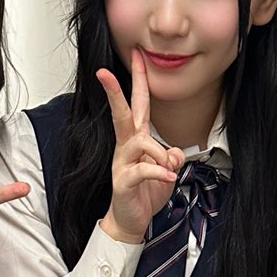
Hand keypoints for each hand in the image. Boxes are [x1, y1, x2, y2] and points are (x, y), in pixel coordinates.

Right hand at [96, 50, 183, 244]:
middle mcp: (126, 147)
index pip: (138, 104)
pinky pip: (143, 170)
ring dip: (158, 152)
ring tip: (168, 169)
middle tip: (103, 73)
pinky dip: (159, 172)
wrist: (131, 221)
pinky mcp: (124, 181)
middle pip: (122, 113)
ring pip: (140, 142)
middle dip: (115, 92)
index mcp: (137, 139)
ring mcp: (122, 163)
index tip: (138, 55)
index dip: (139, 80)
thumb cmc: (146, 192)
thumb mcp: (166, 171)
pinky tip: (169, 177)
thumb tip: (174, 153)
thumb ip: (172, 157)